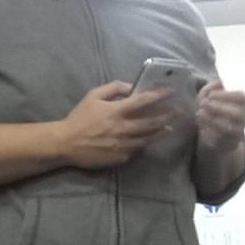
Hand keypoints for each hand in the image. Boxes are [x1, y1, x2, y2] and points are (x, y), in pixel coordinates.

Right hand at [55, 82, 172, 169]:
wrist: (66, 143)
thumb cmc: (79, 118)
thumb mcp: (93, 96)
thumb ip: (113, 88)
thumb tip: (131, 87)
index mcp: (116, 111)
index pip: (144, 101)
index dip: (160, 95)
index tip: (172, 91)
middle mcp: (123, 128)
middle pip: (152, 122)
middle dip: (167, 116)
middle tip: (178, 112)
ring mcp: (123, 145)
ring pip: (148, 138)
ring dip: (160, 132)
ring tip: (169, 127)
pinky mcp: (121, 157)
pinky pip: (136, 149)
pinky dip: (144, 143)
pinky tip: (148, 140)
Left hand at [195, 81, 244, 154]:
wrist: (214, 132)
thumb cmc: (212, 108)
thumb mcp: (210, 95)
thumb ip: (212, 87)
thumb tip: (218, 83)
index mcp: (242, 104)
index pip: (241, 98)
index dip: (226, 95)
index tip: (210, 95)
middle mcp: (243, 118)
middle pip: (238, 114)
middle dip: (219, 108)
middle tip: (203, 104)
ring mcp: (238, 133)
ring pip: (229, 128)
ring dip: (212, 120)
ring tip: (199, 113)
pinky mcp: (229, 145)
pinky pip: (221, 140)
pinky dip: (209, 133)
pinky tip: (202, 128)